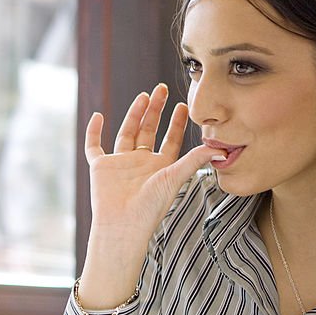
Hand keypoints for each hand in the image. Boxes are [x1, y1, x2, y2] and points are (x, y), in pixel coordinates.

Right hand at [84, 83, 224, 237]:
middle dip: (155, 110)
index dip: (177, 123)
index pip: (170, 140)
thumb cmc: (150, 208)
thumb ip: (195, 160)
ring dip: (134, 115)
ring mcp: (120, 164)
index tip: (183, 106)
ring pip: (126, 133)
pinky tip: (98, 116)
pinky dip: (93, 131)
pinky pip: (93, 146)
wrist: (123, 225)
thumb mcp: (174, 178)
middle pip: (148, 130)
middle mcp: (140, 163)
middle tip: (161, 89)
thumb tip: (222, 149)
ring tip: (143, 96)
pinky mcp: (100, 167)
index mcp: (160, 167)